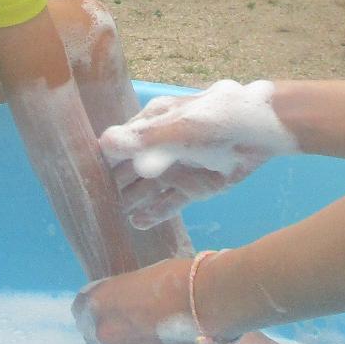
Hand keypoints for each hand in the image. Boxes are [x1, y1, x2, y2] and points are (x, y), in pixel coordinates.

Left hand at [73, 257, 204, 343]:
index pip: (82, 312)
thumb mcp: (139, 281)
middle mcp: (101, 334)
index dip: (100, 314)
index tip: (115, 315)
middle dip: (109, 342)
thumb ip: (122, 301)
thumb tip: (124, 313)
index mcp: (96, 303)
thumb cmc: (178, 280)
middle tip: (134, 337)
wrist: (208, 299)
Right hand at [99, 79, 292, 228]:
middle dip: (113, 185)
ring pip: (148, 188)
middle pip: (131, 169)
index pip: (119, 144)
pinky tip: (139, 223)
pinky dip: (156, 211)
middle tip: (92, 207)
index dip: (101, 161)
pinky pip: (170, 201)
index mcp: (153, 124)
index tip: (82, 179)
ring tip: (112, 218)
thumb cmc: (217, 121)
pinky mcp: (197, 186)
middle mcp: (162, 147)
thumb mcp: (179, 128)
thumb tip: (104, 143)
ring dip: (132, 201)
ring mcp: (180, 168)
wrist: (262, 133)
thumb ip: (144, 139)